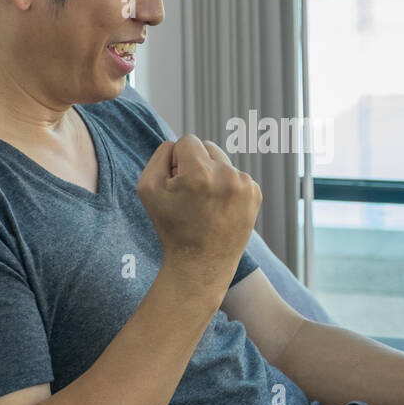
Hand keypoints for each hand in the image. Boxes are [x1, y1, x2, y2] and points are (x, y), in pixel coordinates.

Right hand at [137, 134, 261, 287]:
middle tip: (190, 195)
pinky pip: (236, 176)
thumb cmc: (171, 227)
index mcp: (200, 172)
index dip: (177, 161)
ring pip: (222, 161)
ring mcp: (245, 185)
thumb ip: (161, 155)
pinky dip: (226, 187)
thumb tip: (180, 145)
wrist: (201, 264)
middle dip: (196, 165)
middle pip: (207, 147)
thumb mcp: (148, 188)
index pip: (187, 141)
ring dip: (212, 175)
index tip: (177, 184)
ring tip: (205, 204)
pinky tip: (219, 208)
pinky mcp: (255, 194)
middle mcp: (227, 175)